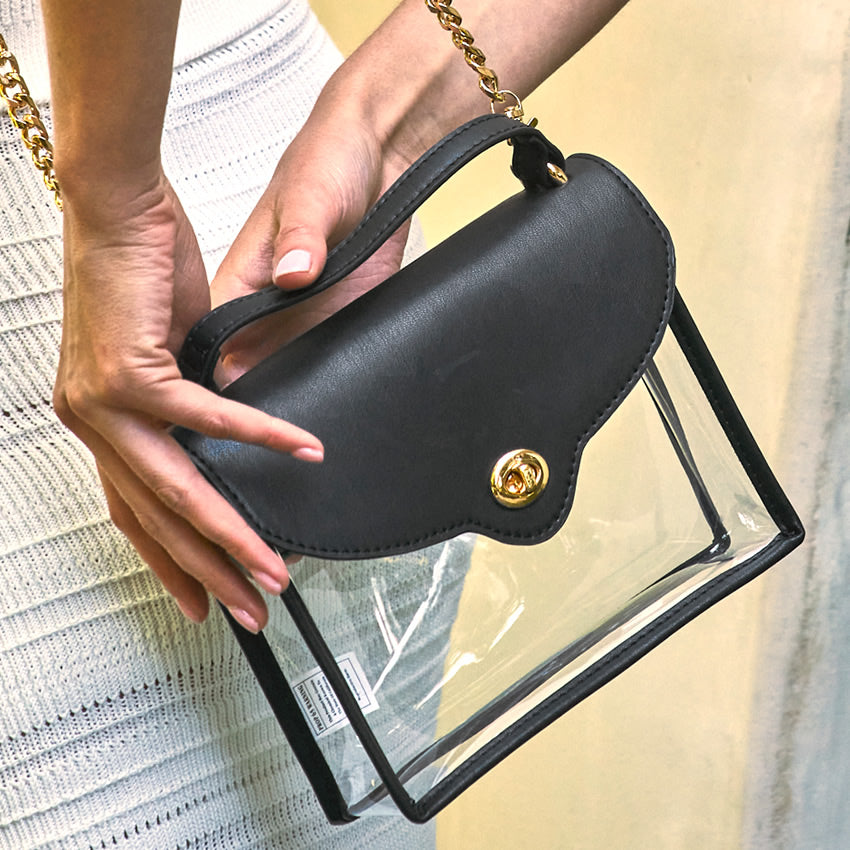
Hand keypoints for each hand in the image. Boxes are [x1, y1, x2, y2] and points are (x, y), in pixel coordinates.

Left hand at [53, 172, 323, 631]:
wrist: (115, 208)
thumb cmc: (140, 274)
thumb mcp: (165, 356)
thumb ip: (184, 404)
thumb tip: (221, 434)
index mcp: (99, 423)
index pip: (133, 514)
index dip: (169, 564)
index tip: (202, 599)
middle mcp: (92, 422)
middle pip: (157, 519)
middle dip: (210, 572)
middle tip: (251, 608)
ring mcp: (104, 402)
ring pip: (176, 488)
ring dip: (233, 530)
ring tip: (275, 563)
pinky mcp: (132, 370)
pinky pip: (206, 418)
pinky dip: (259, 437)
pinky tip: (300, 451)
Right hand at [210, 82, 416, 382]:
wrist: (381, 156)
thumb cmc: (328, 161)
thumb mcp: (311, 195)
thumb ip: (301, 237)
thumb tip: (294, 274)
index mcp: (244, 276)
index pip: (219, 338)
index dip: (225, 370)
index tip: (241, 394)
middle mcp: (272, 303)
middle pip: (255, 364)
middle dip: (266, 389)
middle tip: (283, 411)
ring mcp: (308, 313)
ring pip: (293, 368)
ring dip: (302, 385)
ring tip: (312, 405)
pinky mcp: (342, 315)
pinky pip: (334, 355)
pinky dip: (337, 372)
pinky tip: (344, 384)